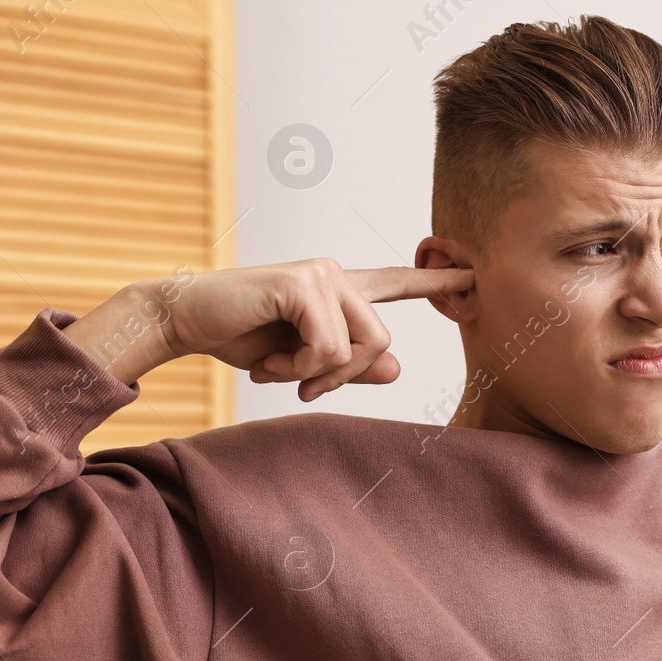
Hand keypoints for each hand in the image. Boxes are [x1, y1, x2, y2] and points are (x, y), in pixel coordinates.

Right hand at [163, 258, 473, 401]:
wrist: (186, 321)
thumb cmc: (241, 338)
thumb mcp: (301, 363)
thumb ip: (348, 366)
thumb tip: (396, 370)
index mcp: (340, 290)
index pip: (397, 284)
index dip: (436, 284)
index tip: (475, 276)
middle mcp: (336, 274)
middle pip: (382, 343)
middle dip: (343, 377)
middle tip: (301, 385)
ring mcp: (322, 274)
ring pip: (358, 348)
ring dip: (316, 375)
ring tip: (279, 369)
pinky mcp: (303, 284)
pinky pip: (328, 348)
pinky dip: (299, 369)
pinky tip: (269, 362)